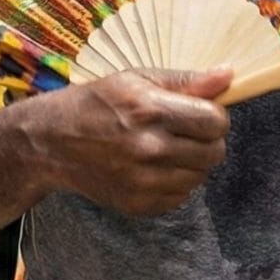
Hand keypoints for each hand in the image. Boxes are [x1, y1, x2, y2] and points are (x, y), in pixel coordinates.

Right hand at [22, 68, 231, 216]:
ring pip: (200, 176)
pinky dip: (174, 183)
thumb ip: (185, 81)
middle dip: (206, 139)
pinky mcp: (139, 204)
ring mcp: (143, 181)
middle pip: (214, 151)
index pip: (216, 121)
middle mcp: (148, 148)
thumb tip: (228, 75)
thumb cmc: (96, 104)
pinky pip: (181, 196)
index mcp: (149, 110)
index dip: (213, 116)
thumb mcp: (136, 80)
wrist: (52, 143)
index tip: (199, 114)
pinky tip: (152, 168)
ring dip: (191, 162)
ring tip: (164, 149)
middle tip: (183, 131)